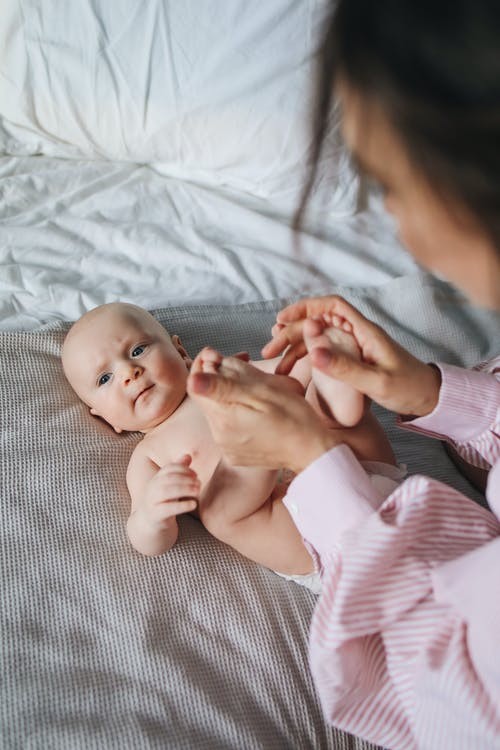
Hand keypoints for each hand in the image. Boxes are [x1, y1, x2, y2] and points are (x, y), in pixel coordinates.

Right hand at [140, 455, 199, 529]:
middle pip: (168, 479)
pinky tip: (193, 504)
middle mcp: (152, 488)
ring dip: (184, 489)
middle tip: (199, 483)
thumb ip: (179, 471)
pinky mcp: (155, 515)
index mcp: (156, 479)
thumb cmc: (164, 501)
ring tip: (197, 491)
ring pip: (167, 492)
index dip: (183, 469)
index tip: (196, 474)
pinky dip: (182, 506)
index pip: (169, 468)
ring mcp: (152, 502)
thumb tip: (188, 455)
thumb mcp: (171, 485)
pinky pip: (168, 509)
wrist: (150, 524)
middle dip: (185, 479)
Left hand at [187, 348, 340, 473]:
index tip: (219, 354)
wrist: (312, 452)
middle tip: (244, 362)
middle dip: (219, 376)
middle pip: (206, 397)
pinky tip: (254, 408)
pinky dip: (236, 411)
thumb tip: (193, 378)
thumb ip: (225, 384)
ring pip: (217, 410)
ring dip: (229, 394)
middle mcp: (219, 435)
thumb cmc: (295, 417)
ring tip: (254, 386)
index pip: (195, 384)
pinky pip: (226, 426)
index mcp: (224, 417)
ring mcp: (226, 447)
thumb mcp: (264, 391)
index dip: (204, 365)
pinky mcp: (234, 453)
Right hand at [262, 295, 441, 417]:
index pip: (332, 306)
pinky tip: (290, 369)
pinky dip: (305, 359)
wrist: (427, 398)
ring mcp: (353, 347)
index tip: (282, 319)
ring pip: (316, 339)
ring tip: (275, 366)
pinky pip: (323, 353)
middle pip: (317, 323)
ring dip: (294, 349)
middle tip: (269, 350)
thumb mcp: (377, 381)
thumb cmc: (408, 386)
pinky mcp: (352, 360)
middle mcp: (356, 334)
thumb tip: (314, 352)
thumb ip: (346, 368)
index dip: (305, 307)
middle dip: (291, 333)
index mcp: (364, 331)